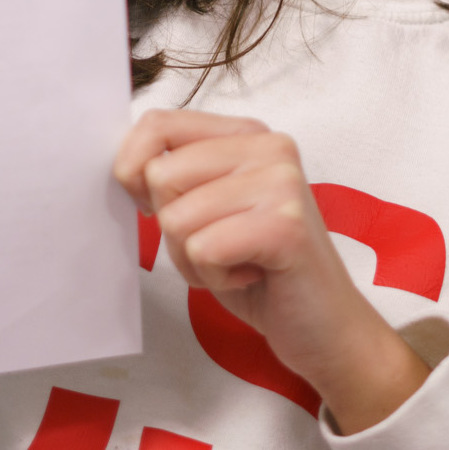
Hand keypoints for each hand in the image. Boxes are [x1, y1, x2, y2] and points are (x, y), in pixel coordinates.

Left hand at [113, 109, 428, 433]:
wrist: (325, 326)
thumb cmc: (259, 268)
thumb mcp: (208, 209)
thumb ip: (176, 176)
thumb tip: (123, 163)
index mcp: (247, 134)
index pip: (158, 123)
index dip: (133, 169)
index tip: (153, 206)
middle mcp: (268, 146)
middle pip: (161, 175)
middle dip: (173, 228)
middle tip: (220, 246)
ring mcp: (281, 182)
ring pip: (177, 218)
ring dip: (194, 259)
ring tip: (239, 262)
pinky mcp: (284, 225)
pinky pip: (203, 248)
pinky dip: (215, 277)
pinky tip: (252, 276)